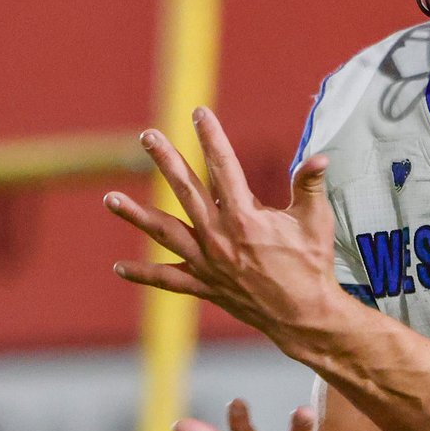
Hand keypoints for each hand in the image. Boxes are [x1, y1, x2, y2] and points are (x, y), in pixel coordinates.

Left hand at [107, 107, 343, 338]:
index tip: (199, 113)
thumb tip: (319, 157)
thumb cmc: (312, 266)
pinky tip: (119, 268)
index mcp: (244, 217)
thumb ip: (310, 185)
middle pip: (185, 190)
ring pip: (165, 233)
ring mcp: (208, 263)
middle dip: (166, 160)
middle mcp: (219, 237)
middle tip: (148, 136)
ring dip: (136, 215)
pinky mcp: (205, 286)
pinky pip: (169, 279)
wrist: (304, 317)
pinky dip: (144, 274)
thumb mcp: (315, 222)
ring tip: (110, 199)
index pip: (223, 167)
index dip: (210, 137)